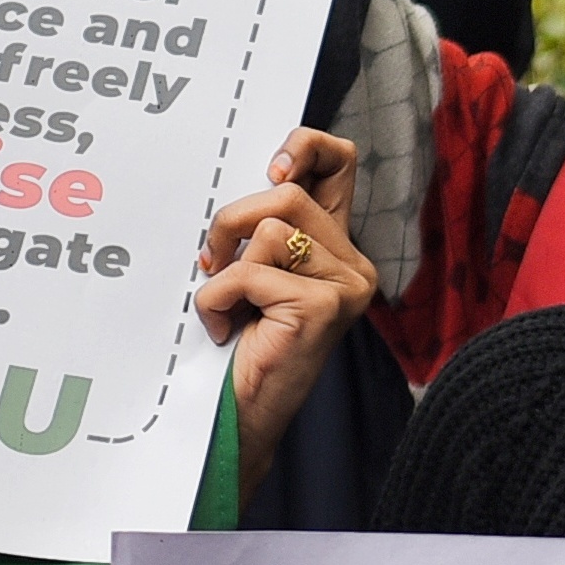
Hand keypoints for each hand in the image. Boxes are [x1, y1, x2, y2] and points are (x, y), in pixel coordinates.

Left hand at [196, 125, 377, 500]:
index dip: (305, 146)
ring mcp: (345, 285)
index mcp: (337, 248)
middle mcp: (353, 264)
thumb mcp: (252, 274)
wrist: (241, 417)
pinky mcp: (323, 306)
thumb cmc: (240, 348)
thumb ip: (261, 231)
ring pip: (268, 229)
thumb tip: (249, 181)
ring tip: (226, 307)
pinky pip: (249, 273)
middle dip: (232, 221)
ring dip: (224, 268)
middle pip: (288, 194)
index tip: (271, 168)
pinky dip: (218, 299)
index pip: (340, 164)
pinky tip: (226, 331)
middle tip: (211, 261)